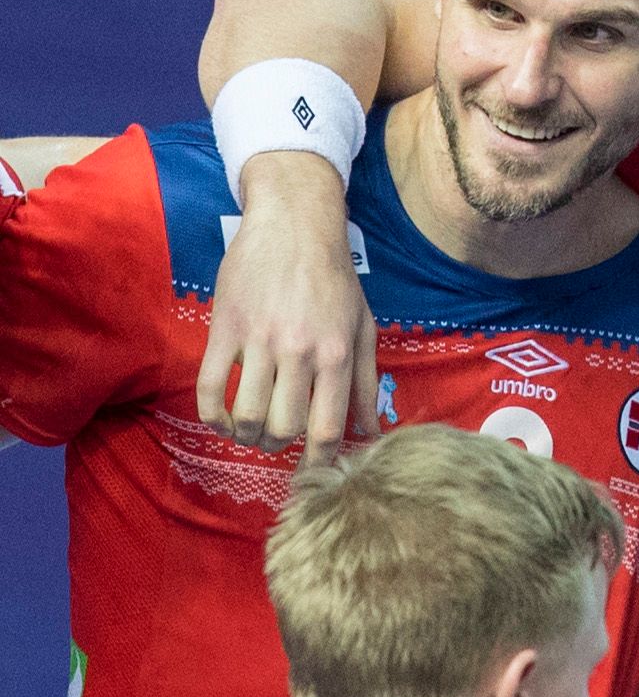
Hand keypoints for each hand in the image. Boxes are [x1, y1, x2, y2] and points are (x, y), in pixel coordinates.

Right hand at [197, 151, 379, 464]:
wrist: (293, 225)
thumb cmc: (334, 278)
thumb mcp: (363, 327)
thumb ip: (365, 381)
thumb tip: (371, 431)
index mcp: (336, 354)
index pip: (329, 428)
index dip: (321, 460)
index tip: (315, 471)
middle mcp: (298, 352)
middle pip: (284, 429)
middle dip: (281, 447)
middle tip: (280, 443)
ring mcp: (257, 342)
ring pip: (246, 415)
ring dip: (248, 435)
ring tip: (254, 431)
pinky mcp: (223, 330)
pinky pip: (208, 388)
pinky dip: (212, 416)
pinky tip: (223, 420)